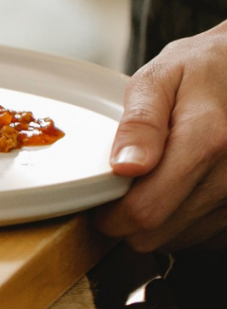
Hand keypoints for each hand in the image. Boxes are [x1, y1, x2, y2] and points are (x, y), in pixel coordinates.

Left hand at [97, 21, 226, 251]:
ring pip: (180, 239)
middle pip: (160, 232)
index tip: (99, 206)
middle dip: (129, 222)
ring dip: (157, 223)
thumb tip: (125, 167)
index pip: (147, 209)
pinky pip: (206, 236)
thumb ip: (139, 123)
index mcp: (208, 138)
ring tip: (153, 183)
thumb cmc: (200, 70)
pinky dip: (184, 222)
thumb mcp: (159, 79)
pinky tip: (178, 192)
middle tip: (120, 193)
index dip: (112, 217)